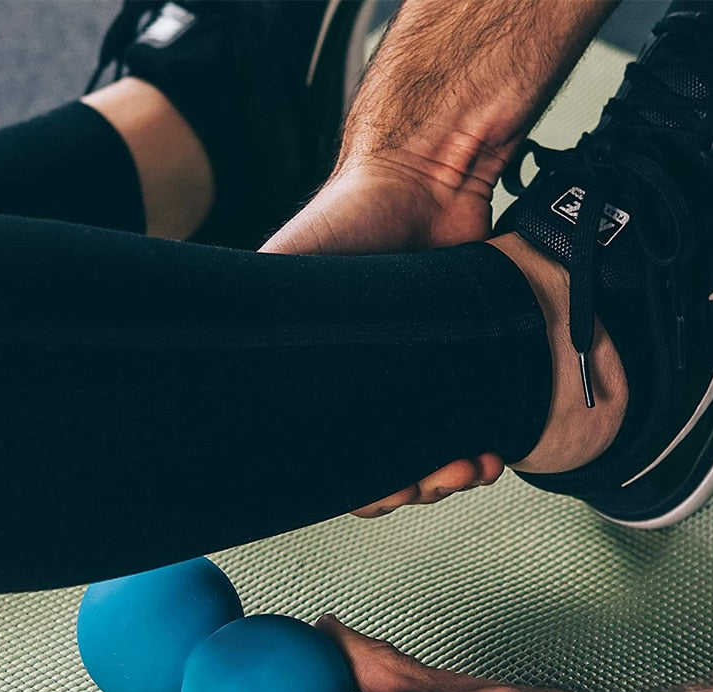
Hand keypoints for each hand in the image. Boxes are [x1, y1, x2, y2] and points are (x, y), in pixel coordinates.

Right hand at [262, 155, 502, 513]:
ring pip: (430, 455)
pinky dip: (479, 443)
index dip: (359, 488)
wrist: (422, 177)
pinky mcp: (460, 363)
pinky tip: (491, 448)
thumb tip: (222, 388)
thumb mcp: (285, 273)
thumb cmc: (345, 219)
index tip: (384, 493)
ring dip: (448, 475)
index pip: (332, 459)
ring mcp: (413, 378)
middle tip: (430, 482)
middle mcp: (364, 385)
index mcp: (319, 378)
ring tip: (469, 466)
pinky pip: (470, 422)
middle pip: (384, 468)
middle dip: (409, 487)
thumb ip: (258, 324)